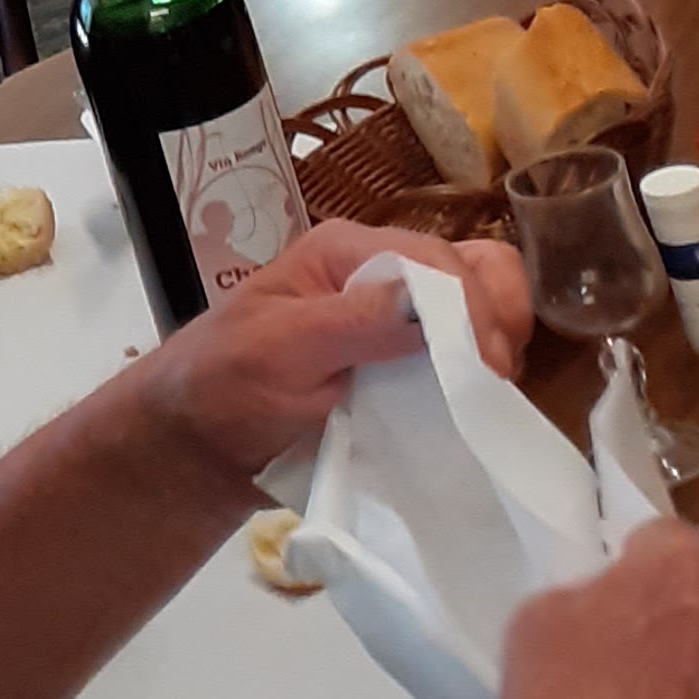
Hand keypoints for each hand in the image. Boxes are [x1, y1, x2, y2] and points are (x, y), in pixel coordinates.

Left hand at [142, 222, 529, 486]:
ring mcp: (394, 321)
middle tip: (493, 382)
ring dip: (496, 347)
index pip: (435, 258)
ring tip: (485, 397)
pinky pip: (461, 357)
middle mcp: (378, 275)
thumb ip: (352, 323)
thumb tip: (429, 302)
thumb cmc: (224, 388)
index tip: (486, 371)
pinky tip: (474, 411)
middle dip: (497, 319)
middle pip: (472, 269)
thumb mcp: (277, 350)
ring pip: (478, 309)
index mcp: (345, 252)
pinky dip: (479, 377)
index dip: (470, 309)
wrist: (201, 446)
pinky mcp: (404, 368)